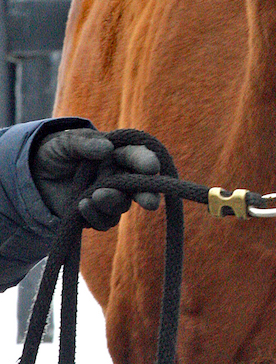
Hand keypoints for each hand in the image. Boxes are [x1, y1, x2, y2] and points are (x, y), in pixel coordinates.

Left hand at [31, 128, 160, 229]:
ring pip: (122, 206)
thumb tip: (106, 148)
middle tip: (150, 203)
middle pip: (141, 187)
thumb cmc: (58, 152)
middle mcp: (120, 176)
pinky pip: (105, 222)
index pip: (137, 157)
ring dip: (112, 203)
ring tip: (94, 197)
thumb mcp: (66, 142)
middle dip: (148, 194)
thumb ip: (84, 143)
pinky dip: (96, 217)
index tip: (151, 167)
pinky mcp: (98, 215)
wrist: (37, 175)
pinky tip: (82, 206)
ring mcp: (111, 197)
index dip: (146, 161)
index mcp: (118, 153)